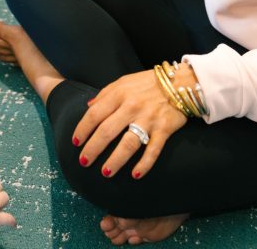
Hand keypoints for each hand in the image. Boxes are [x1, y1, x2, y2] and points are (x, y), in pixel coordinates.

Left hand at [72, 67, 190, 179]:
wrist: (180, 82)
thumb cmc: (147, 83)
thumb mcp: (123, 81)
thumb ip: (105, 94)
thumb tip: (88, 107)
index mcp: (119, 93)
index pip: (95, 114)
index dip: (83, 129)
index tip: (75, 142)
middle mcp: (132, 106)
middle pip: (107, 131)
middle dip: (93, 149)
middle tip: (84, 162)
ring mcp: (148, 119)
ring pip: (128, 144)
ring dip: (115, 160)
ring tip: (106, 172)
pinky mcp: (164, 129)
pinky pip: (153, 150)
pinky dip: (144, 164)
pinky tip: (135, 175)